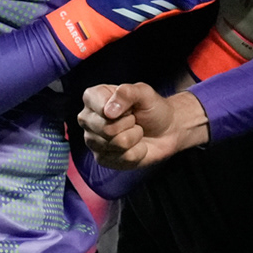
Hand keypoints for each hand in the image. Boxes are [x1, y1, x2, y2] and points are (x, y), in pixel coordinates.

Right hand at [79, 82, 208, 169]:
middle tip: (134, 120)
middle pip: (107, 129)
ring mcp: (92, 141)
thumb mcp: (144, 92)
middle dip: (130, 124)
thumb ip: (127, 92)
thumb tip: (109, 112)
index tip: (130, 107)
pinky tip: (135, 145)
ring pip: (118, 144)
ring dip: (135, 137)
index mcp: (92, 98)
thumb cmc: (151, 108)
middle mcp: (87, 120)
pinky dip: (138, 151)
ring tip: (135, 131)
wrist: (165, 130)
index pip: (102, 109)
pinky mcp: (102, 159)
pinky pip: (125, 158)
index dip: (124, 109)